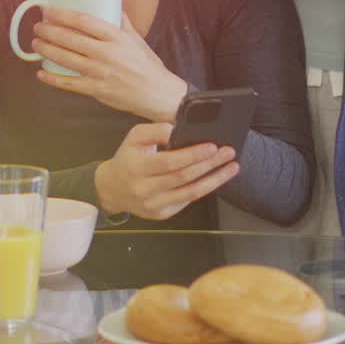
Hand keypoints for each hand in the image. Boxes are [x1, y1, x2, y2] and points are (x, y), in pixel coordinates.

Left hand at [35, 9, 187, 120]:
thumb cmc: (148, 66)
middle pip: (70, 39)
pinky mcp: (97, 91)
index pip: (83, 21)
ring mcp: (100, 73)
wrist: (158, 94)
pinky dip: (52, 79)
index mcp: (116, 37)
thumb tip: (110, 6)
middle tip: (38, 27)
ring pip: (65, 59)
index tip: (49, 11)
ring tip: (37, 43)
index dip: (62, 15)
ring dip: (46, 50)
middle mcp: (107, 54)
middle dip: (49, 31)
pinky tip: (41, 73)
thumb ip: (122, 23)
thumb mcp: (137, 39)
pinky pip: (69, 84)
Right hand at [95, 123, 238, 219]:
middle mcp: (145, 189)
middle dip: (209, 164)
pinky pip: (188, 200)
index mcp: (137, 167)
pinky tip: (217, 178)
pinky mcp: (162, 214)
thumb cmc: (128, 158)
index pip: (169, 162)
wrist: (112, 189)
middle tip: (228, 153)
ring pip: (191, 193)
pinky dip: (205, 188)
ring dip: (215, 179)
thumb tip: (178, 130)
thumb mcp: (134, 138)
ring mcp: (154, 204)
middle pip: (184, 177)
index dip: (192, 155)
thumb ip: (155, 130)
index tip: (212, 146)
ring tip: (232, 167)